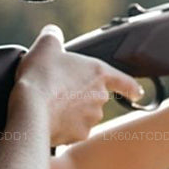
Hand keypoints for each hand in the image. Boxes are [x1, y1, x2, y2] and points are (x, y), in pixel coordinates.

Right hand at [14, 24, 145, 144]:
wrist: (30, 109)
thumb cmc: (40, 76)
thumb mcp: (45, 46)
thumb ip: (53, 36)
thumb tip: (53, 33)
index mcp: (98, 72)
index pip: (124, 81)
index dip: (131, 87)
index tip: (137, 93)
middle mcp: (100, 97)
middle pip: (95, 97)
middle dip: (81, 96)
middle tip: (58, 90)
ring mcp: (92, 118)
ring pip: (84, 115)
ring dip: (71, 111)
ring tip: (50, 104)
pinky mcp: (79, 134)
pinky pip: (73, 130)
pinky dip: (63, 126)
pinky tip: (48, 119)